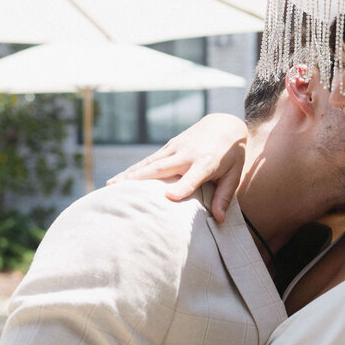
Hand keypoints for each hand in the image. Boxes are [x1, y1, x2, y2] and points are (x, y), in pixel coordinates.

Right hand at [107, 114, 247, 219]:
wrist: (224, 125)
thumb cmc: (232, 155)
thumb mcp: (234, 174)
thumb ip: (224, 196)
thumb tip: (219, 219)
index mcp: (205, 162)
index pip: (192, 177)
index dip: (181, 187)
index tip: (169, 197)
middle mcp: (186, 154)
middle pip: (161, 167)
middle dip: (141, 179)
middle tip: (120, 191)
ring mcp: (175, 148)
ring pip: (149, 163)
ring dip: (129, 174)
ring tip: (110, 186)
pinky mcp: (168, 147)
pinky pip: (148, 160)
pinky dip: (133, 169)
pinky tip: (118, 179)